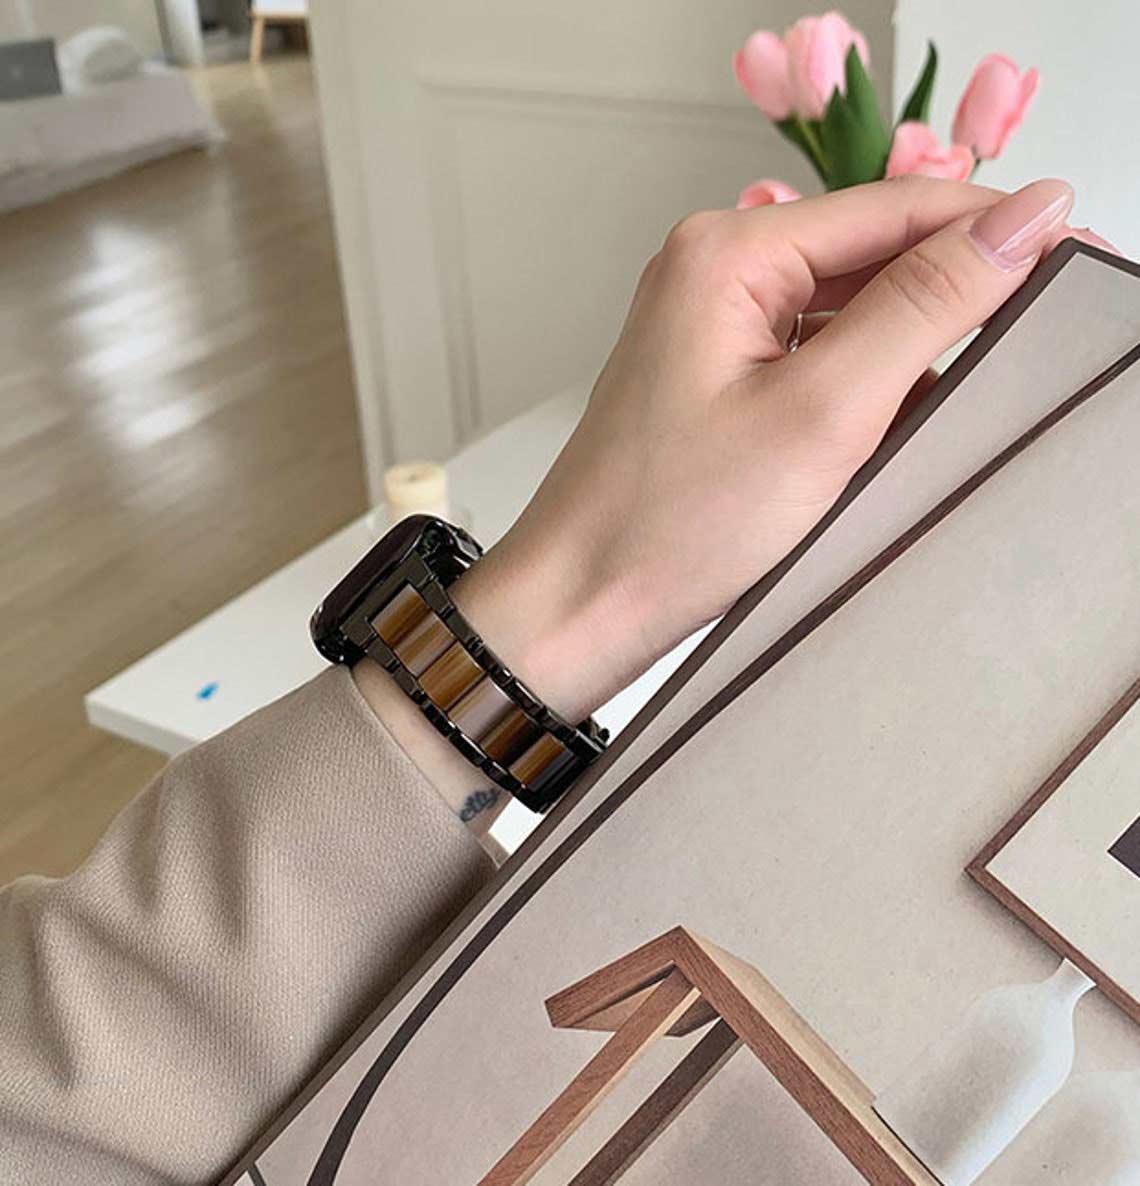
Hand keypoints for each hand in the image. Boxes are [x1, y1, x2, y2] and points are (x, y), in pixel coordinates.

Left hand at [451, 177, 1085, 724]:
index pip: (893, 208)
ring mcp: (710, 330)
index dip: (991, 227)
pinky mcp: (717, 384)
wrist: (578, 606)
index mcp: (726, 254)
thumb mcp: (820, 413)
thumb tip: (1019, 219)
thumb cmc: (669, 525)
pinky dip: (863, 389)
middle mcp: (712, 274)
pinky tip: (888, 431)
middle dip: (946, 297)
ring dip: (906, 351)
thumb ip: (924, 307)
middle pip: (868, 256)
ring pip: (846, 313)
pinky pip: (814, 360)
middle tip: (1017, 349)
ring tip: (944, 406)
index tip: (1072, 257)